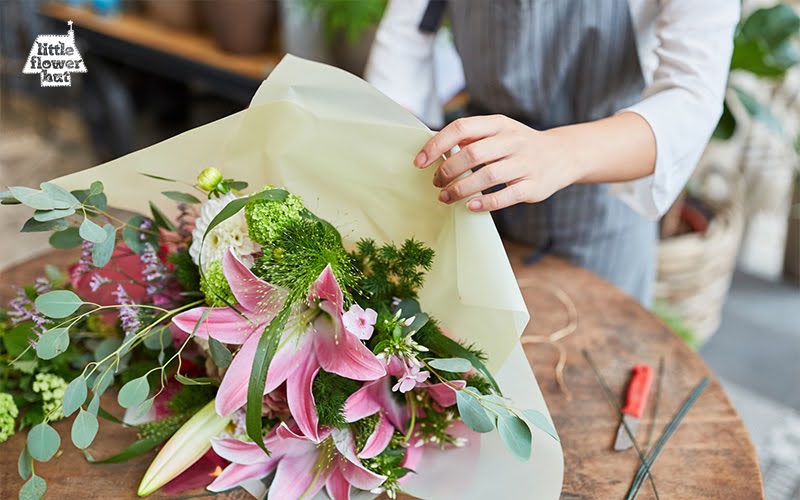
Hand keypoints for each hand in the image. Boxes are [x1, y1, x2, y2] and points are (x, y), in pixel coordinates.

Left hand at [414, 115, 580, 211]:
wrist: (562, 155)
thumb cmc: (518, 145)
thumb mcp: (498, 132)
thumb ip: (470, 138)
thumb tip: (434, 149)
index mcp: (498, 124)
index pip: (461, 128)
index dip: (437, 145)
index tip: (420, 162)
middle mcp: (513, 140)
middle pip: (473, 154)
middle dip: (448, 171)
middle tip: (436, 183)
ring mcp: (525, 163)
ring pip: (487, 176)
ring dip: (461, 189)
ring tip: (446, 197)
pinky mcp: (534, 186)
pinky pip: (506, 196)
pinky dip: (486, 203)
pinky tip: (471, 207)